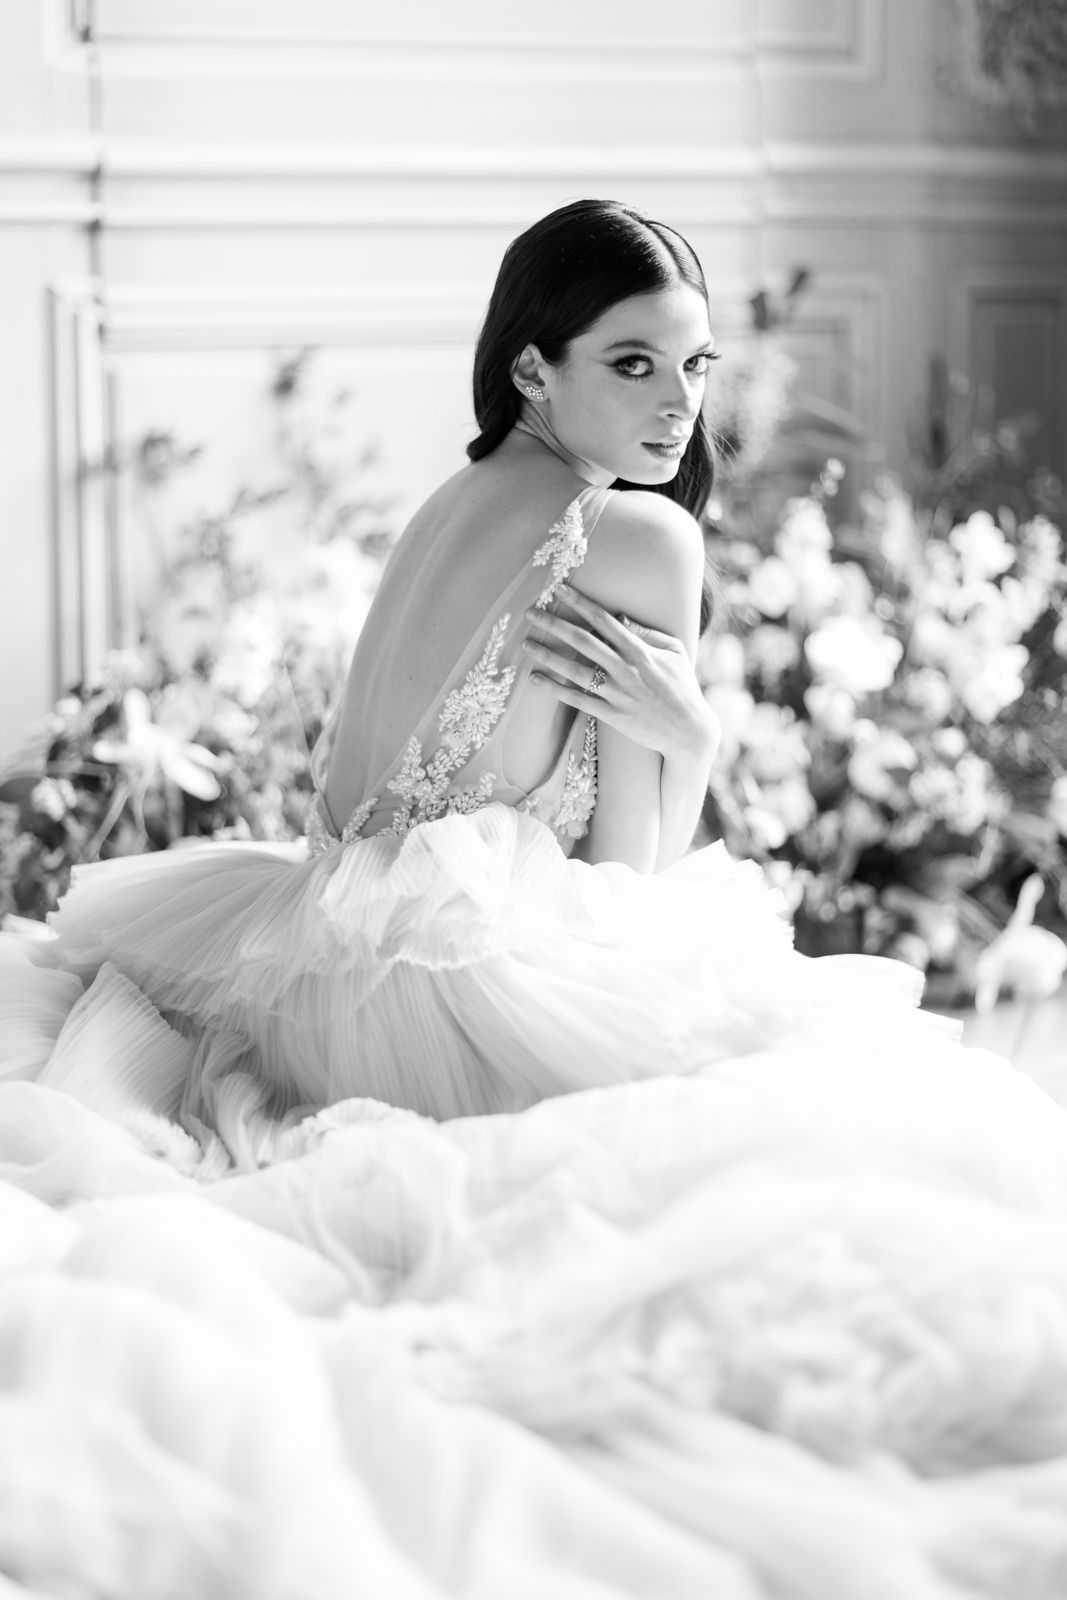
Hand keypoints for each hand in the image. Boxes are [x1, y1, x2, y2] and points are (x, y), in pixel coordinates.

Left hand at [521, 582, 718, 762]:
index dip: (580, 602)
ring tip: (525, 645)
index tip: (560, 589)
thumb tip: (621, 617)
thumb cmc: (683, 687)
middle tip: (530, 613)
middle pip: (582, 641)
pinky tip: (535, 679)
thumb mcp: (675, 653)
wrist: (689, 731)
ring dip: (547, 656)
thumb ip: (648, 633)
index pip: (604, 620)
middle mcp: (625, 669)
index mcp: (640, 650)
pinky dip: (554, 689)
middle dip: (554, 624)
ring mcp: (616, 693)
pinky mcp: (611, 715)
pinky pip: (577, 700)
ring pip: (574, 670)